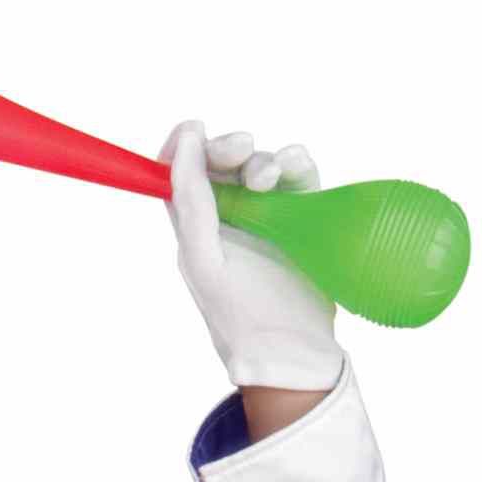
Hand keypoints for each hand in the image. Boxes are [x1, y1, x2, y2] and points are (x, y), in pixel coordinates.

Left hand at [162, 121, 340, 394]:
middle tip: (240, 147)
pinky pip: (298, 173)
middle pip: (221, 161)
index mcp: (195, 230)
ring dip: (262, 161)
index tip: (195, 130)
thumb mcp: (204, 257)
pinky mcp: (303, 215)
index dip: (182, 146)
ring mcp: (267, 215)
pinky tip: (292, 168)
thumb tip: (186, 138)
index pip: (179, 174)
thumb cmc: (241, 315)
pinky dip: (294, 161)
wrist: (293, 351)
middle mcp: (228, 218)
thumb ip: (190, 200)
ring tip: (266, 180)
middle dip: (228, 146)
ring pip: (260, 163)